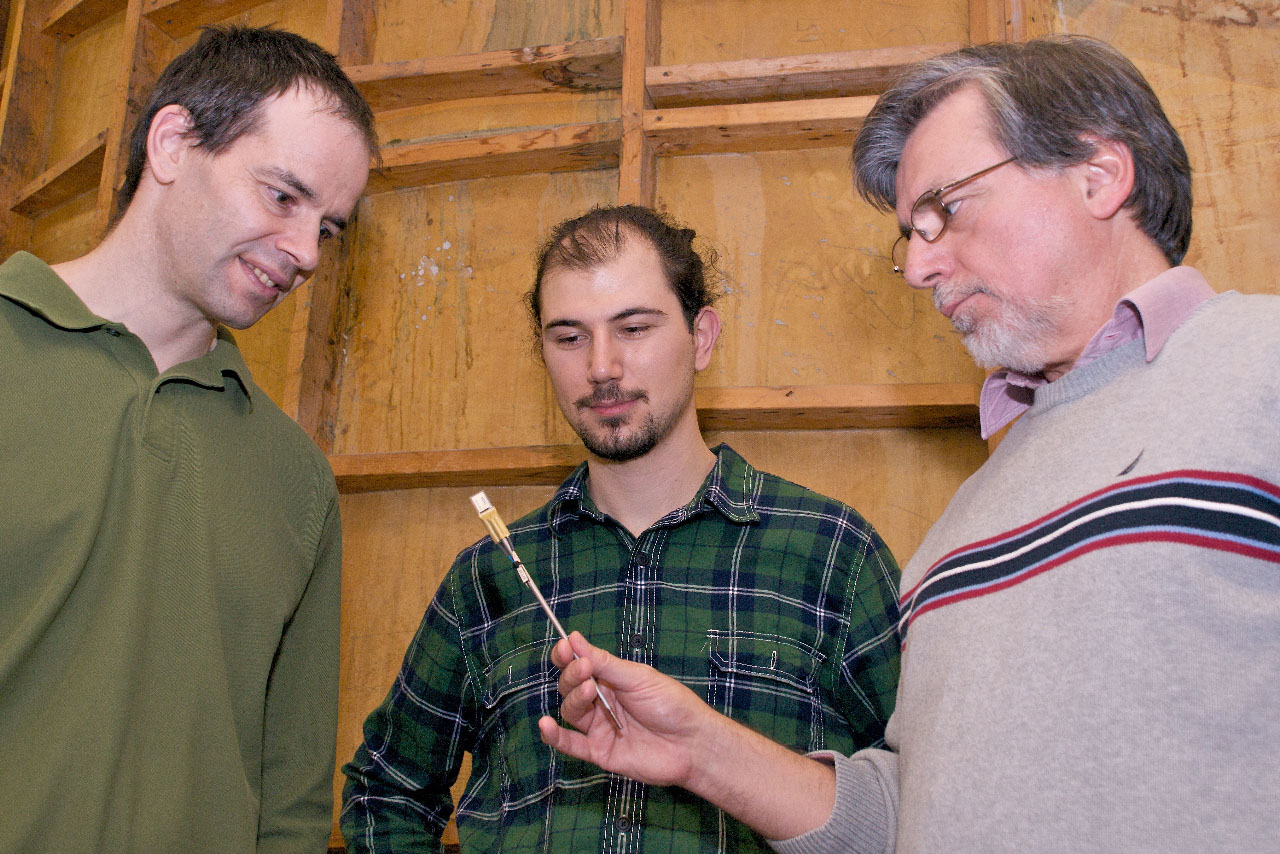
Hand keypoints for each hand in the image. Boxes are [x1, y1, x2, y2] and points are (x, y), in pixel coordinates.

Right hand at [537, 632, 709, 788]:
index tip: (564, 646)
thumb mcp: (638, 677)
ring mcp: (600, 727)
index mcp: (612, 679)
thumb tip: (575, 639)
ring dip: (573, 699)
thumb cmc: (672, 705)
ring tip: (589, 691)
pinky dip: (555, 736)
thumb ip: (605, 663)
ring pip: (571, 711)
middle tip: (585, 670)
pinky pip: (572, 745)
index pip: (580, 665)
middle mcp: (602, 702)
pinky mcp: (600, 752)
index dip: (568, 656)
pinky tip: (545, 725)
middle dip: (573, 675)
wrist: (692, 743)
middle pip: (572, 687)